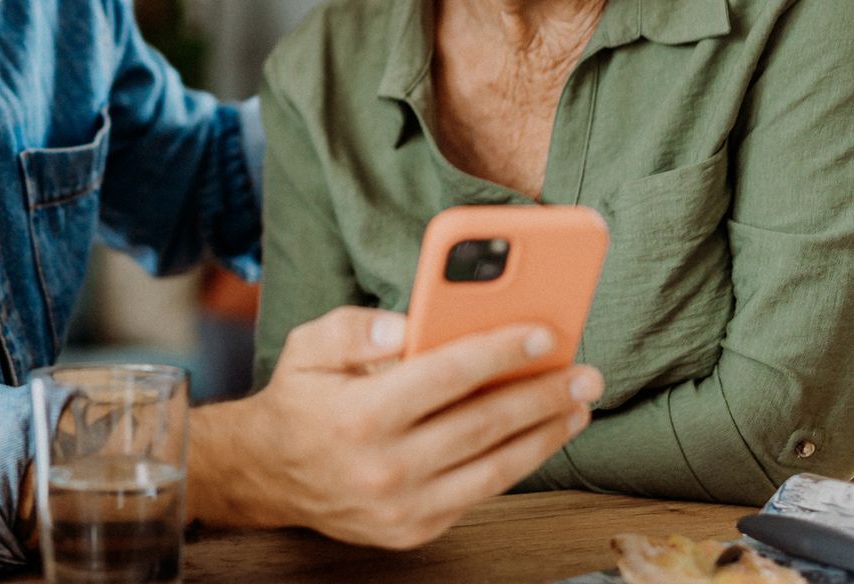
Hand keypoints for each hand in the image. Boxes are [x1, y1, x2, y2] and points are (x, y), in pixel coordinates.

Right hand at [188, 306, 599, 548]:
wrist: (268, 474)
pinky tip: (540, 436)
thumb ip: (356, 329)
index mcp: (358, 416)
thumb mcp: (309, 346)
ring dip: (544, 435)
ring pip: (493, 468)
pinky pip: (480, 493)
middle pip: (482, 425)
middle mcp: (383, 468)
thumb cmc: (299, 400)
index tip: (542, 334)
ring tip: (577, 406)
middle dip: (541, 395)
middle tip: (584, 373)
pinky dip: (516, 462)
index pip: (443, 377)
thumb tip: (405, 325)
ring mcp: (402, 507)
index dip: (497, 352)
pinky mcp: (414, 530)